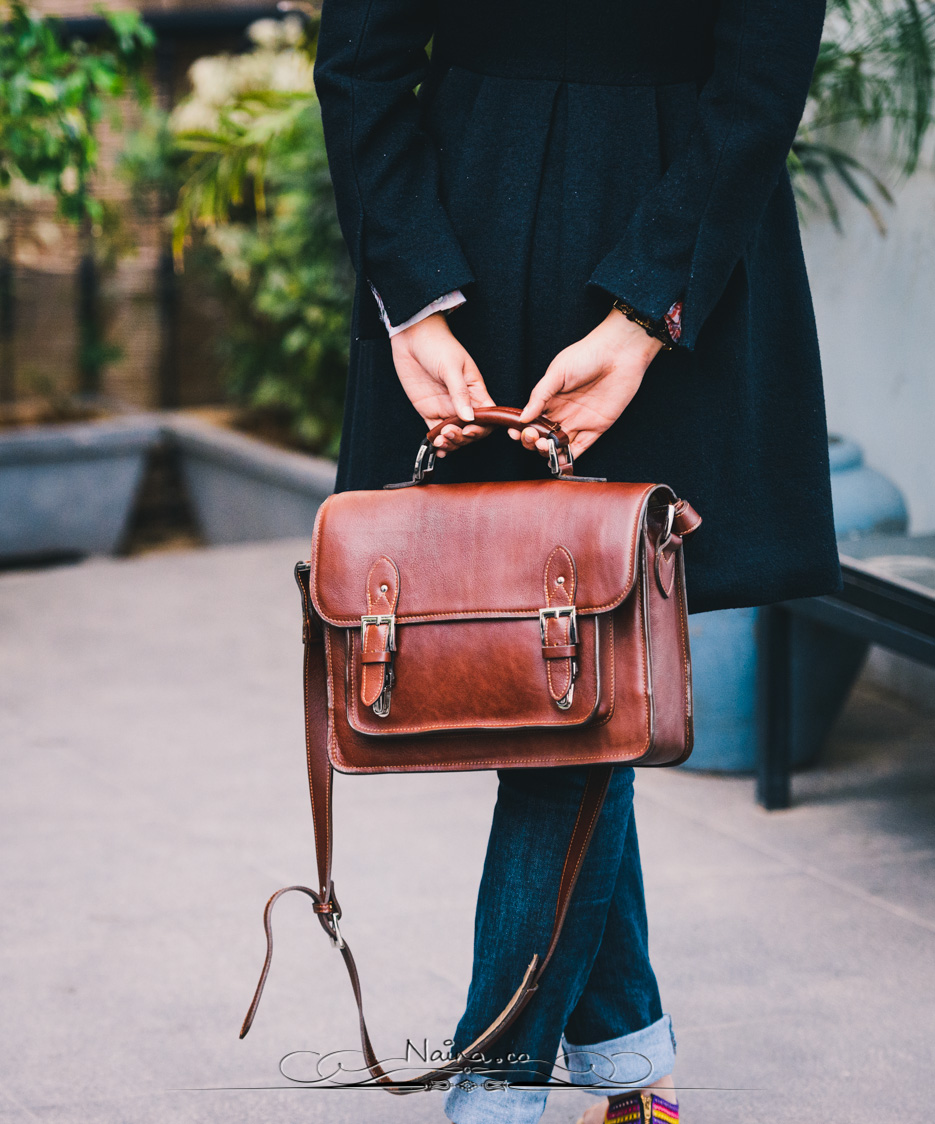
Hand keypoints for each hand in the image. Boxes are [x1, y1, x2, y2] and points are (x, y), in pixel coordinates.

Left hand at [390, 313, 494, 456]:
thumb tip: (469, 417)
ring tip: (443, 440)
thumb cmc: (437, 344)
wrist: (412, 337)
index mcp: (475, 390)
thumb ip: (460, 393)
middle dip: (464, 437)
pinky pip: (435, 431)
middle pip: (471, 429)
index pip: (487, 416)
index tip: (470, 430)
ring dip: (452, 442)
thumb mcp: (452, 367)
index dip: (482, 428)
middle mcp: (462, 402)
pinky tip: (438, 448)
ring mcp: (445, 407)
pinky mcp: (429, 410)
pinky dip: (438, 443)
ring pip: (454, 434)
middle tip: (452, 433)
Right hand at [511, 309, 663, 460]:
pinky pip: (581, 447)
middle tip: (532, 437)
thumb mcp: (557, 372)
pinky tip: (559, 460)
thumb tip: (522, 417)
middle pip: (543, 435)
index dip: (521, 429)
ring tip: (544, 447)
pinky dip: (569, 457)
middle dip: (532, 441)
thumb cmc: (586, 355)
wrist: (619, 352)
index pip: (531, 420)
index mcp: (551, 398)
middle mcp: (563, 412)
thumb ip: (539, 396)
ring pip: (559, 444)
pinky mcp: (597, 427)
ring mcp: (579, 421)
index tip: (514, 433)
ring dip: (548, 451)